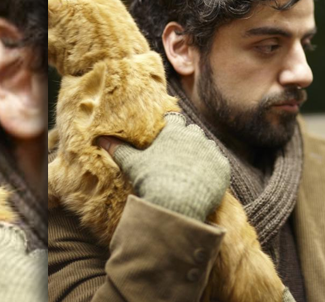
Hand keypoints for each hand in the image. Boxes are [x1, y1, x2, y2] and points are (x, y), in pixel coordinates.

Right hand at [95, 113, 230, 221]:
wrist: (177, 205)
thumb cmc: (152, 180)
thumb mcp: (132, 164)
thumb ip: (118, 149)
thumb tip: (100, 140)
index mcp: (174, 131)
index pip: (174, 120)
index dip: (170, 129)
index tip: (167, 137)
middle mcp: (195, 137)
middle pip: (192, 132)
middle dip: (187, 140)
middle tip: (177, 156)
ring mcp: (211, 152)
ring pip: (207, 147)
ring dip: (201, 154)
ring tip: (190, 170)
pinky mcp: (223, 168)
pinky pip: (219, 165)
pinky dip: (212, 171)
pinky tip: (202, 181)